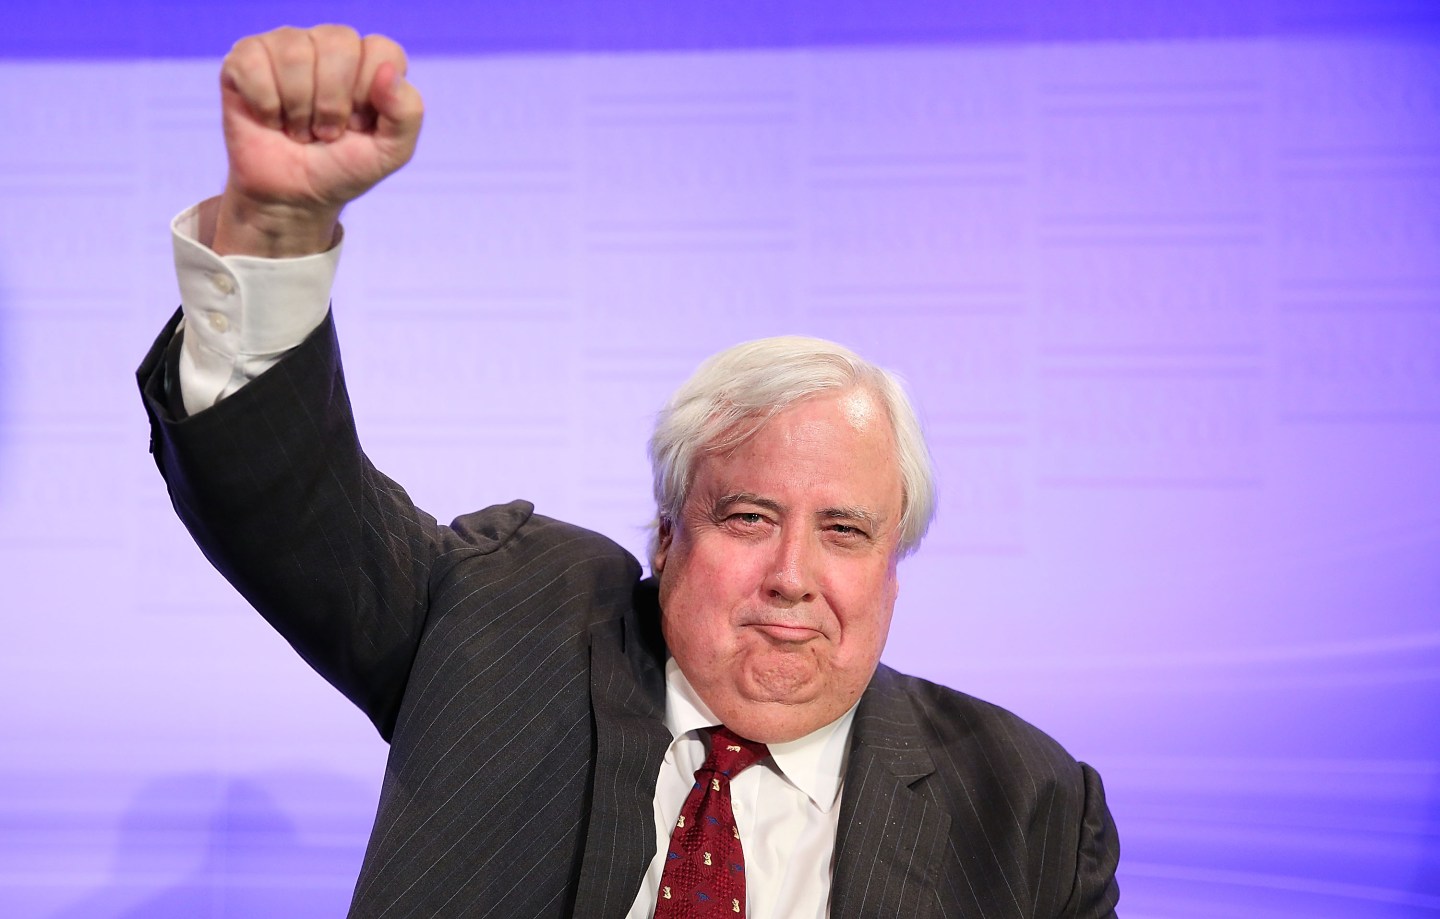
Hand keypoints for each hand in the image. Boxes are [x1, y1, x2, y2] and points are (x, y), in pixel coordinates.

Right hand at [210, 25, 423, 256]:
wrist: (293, 198)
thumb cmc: (342, 168)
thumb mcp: (391, 152)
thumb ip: (407, 114)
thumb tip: (389, 73)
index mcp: (368, 60)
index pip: (382, 50)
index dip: (369, 95)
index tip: (358, 126)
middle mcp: (328, 44)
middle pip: (338, 45)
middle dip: (333, 103)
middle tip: (326, 131)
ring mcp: (285, 46)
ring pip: (295, 54)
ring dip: (299, 109)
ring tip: (299, 129)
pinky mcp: (245, 59)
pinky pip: (254, 65)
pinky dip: (266, 106)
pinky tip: (271, 119)